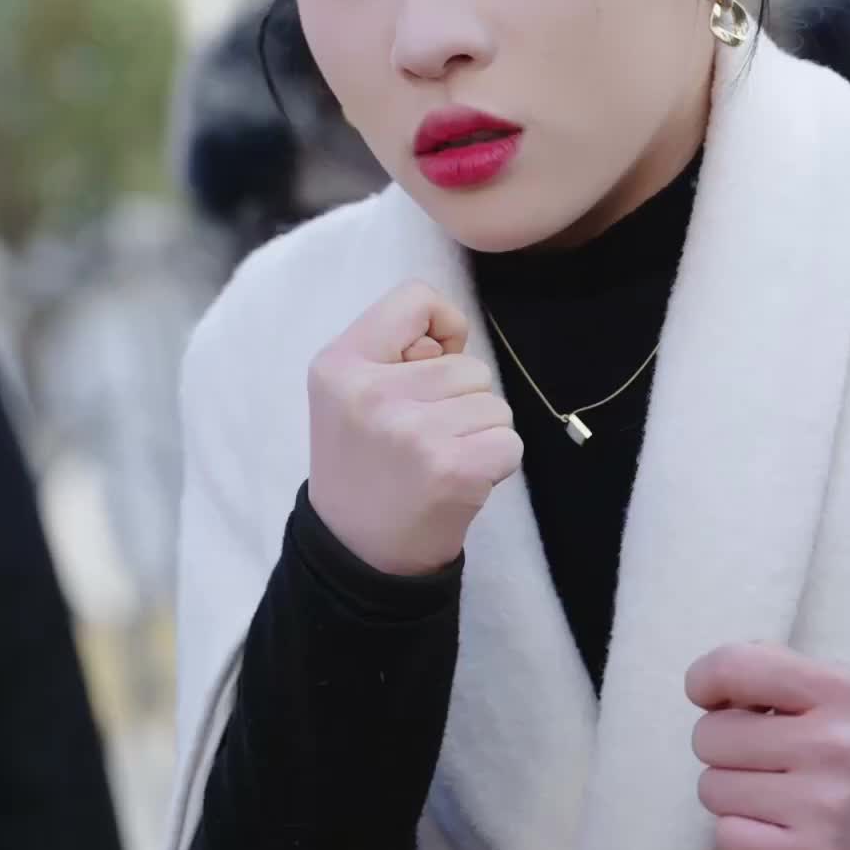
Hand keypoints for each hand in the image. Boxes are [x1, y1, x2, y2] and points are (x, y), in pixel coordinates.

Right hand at [307, 280, 522, 574]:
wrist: (356, 552)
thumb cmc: (363, 464)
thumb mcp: (350, 394)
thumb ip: (396, 352)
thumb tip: (452, 337)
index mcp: (340, 363)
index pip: (415, 298)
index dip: (440, 328)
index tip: (428, 364)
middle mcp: (371, 392)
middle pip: (468, 365)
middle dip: (461, 400)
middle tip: (423, 440)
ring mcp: (412, 431)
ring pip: (494, 404)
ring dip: (479, 434)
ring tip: (438, 461)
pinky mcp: (451, 468)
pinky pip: (509, 441)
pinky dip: (496, 463)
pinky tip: (459, 481)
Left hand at [686, 644, 849, 849]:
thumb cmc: (847, 742)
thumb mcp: (827, 687)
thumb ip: (767, 668)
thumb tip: (705, 686)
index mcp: (837, 690)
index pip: (732, 667)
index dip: (705, 681)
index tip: (713, 698)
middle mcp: (833, 745)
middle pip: (709, 737)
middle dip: (723, 745)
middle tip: (761, 755)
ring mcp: (823, 808)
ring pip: (711, 789)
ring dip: (730, 791)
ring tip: (771, 791)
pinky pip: (726, 836)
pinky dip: (740, 831)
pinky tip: (775, 825)